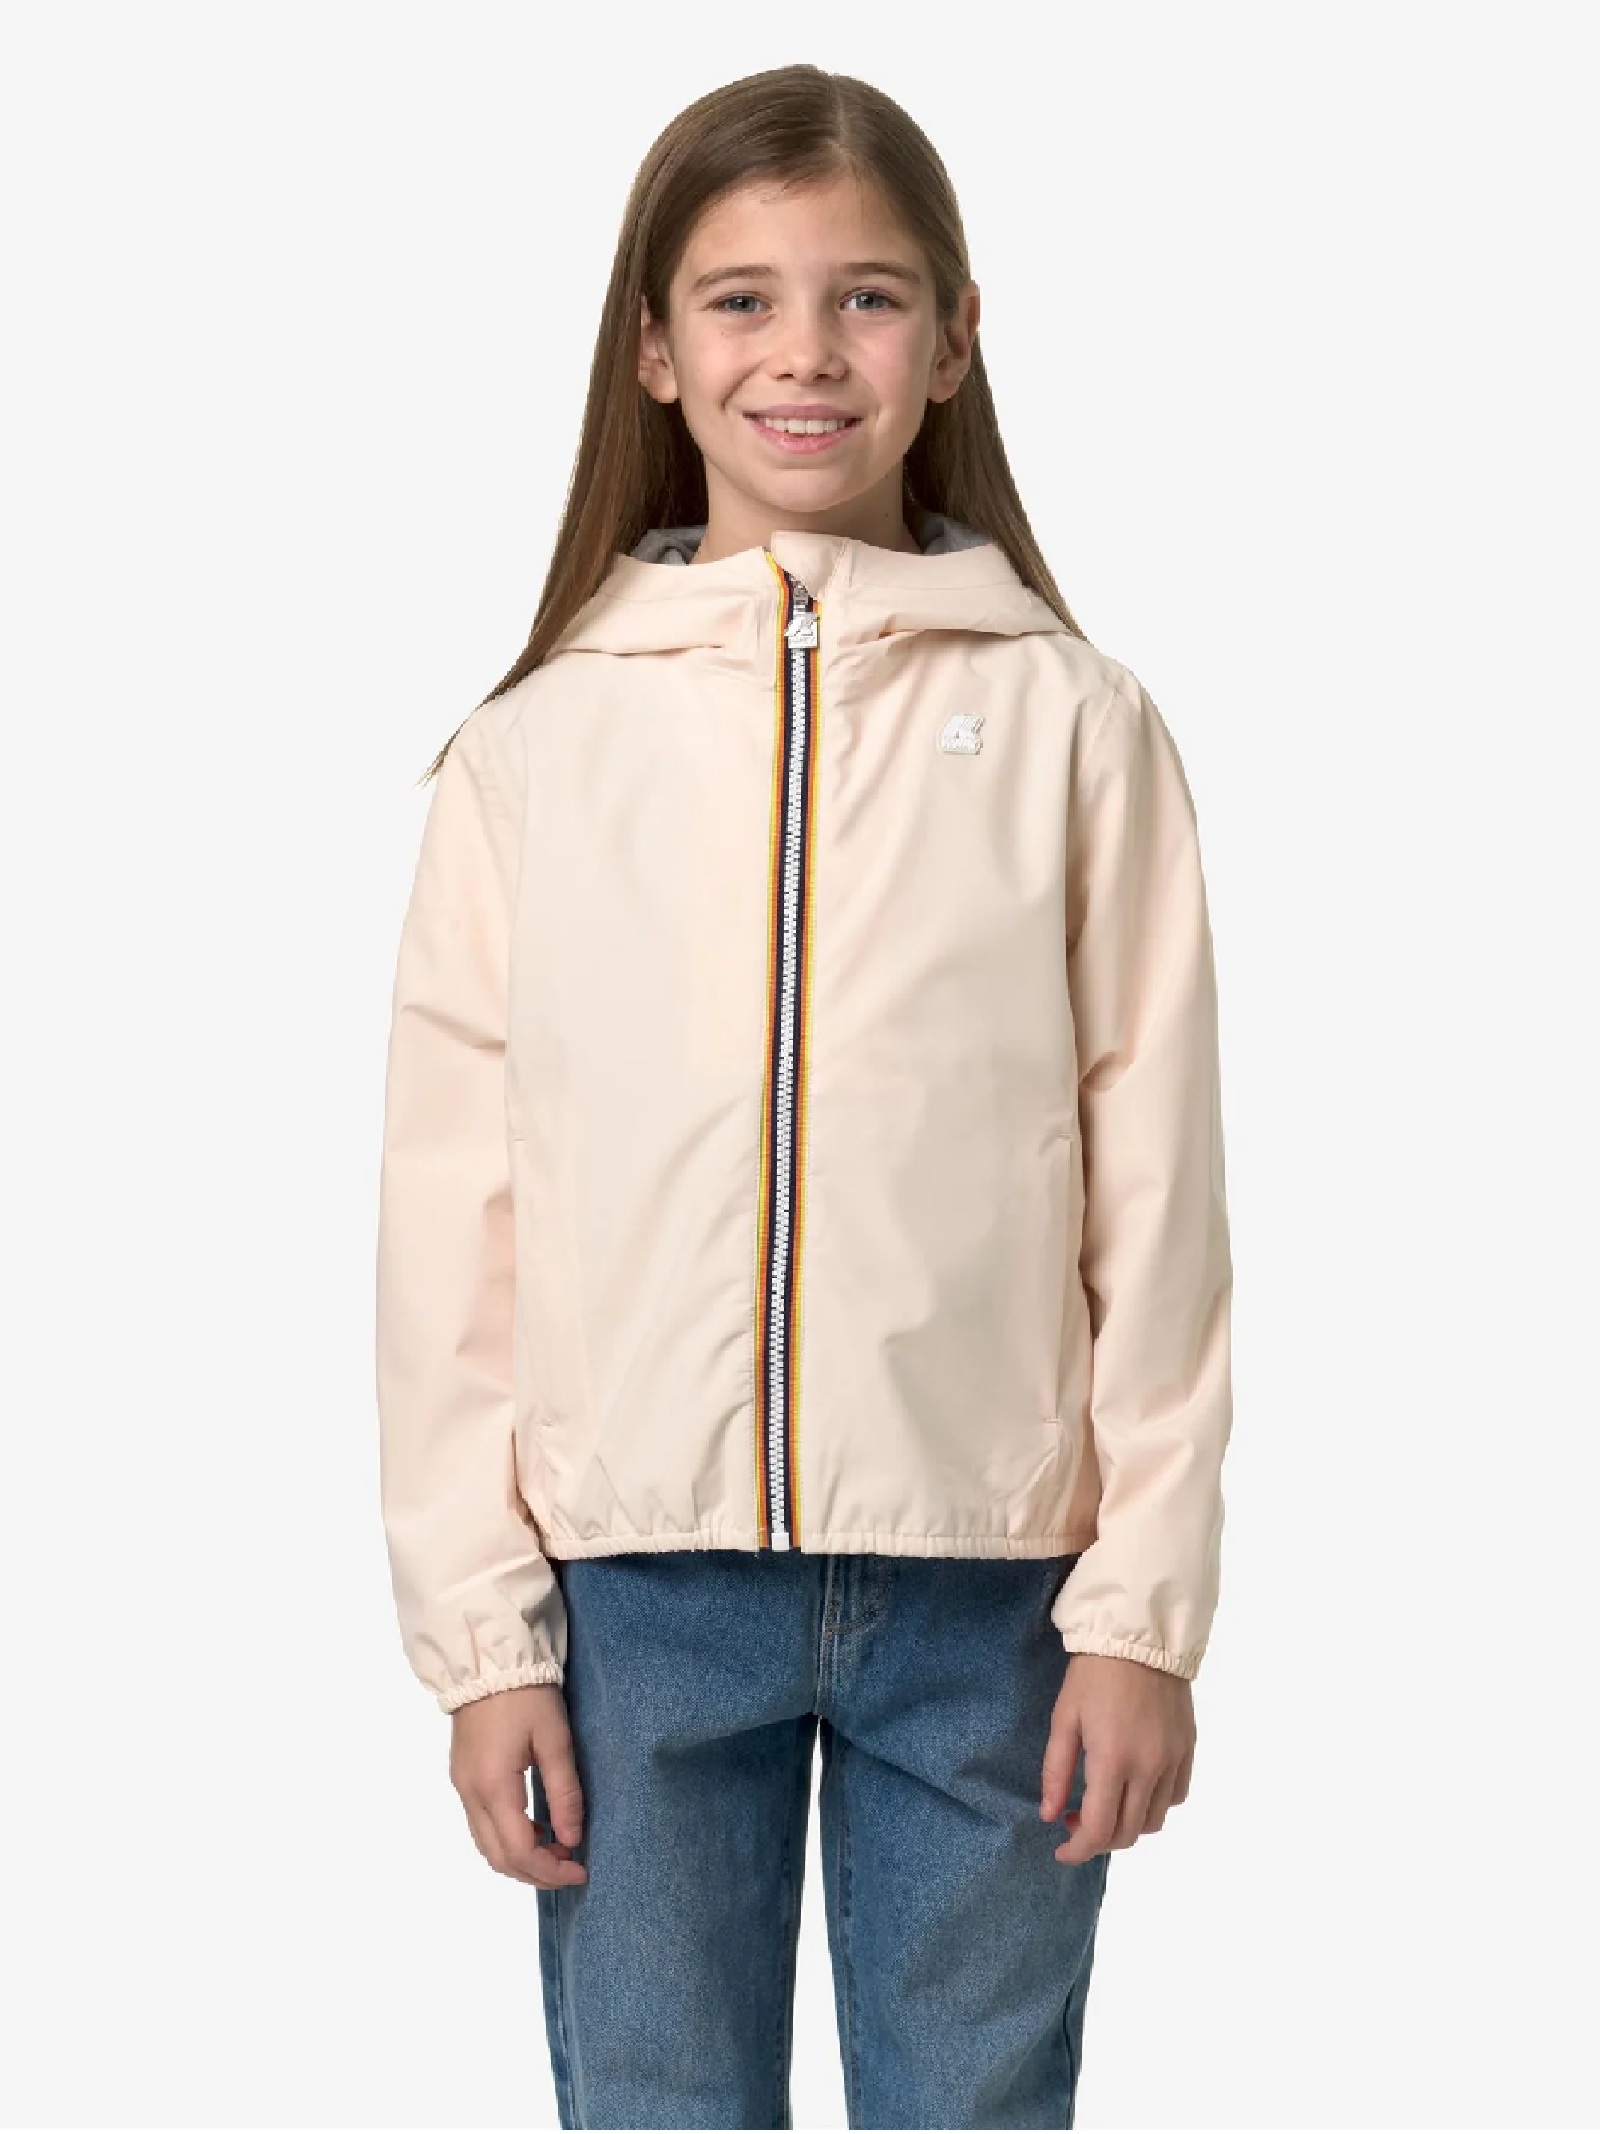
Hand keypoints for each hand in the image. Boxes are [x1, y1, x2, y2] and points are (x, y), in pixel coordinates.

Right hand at [449, 1684, 588, 1887]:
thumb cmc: (527, 1695)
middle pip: (497, 1857)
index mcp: (493, 1787)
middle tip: (570, 1865)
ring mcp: (461, 1786)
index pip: (519, 1851)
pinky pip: (481, 1824)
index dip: (550, 1871)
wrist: (488, 1660)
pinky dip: (507, 1837)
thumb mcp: (555, 1739)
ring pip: (486, 1845)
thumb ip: (564, 1792)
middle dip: (535, 1872)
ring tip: (556, 1848)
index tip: (580, 1871)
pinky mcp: (462, 1775)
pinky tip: (534, 1827)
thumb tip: (572, 1839)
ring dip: (519, 1857)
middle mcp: (470, 1794)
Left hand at [1039, 1652, 1195, 1863]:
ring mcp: (1173, 1760)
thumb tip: (1050, 1815)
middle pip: (1129, 1832)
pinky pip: (1176, 1796)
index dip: (1079, 1850)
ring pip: (1154, 1820)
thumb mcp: (1064, 1718)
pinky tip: (1136, 1786)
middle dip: (1099, 1839)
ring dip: (1127, 1824)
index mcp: (1113, 1761)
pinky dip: (1155, 1804)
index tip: (1061, 1850)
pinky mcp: (1189, 1749)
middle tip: (1076, 1820)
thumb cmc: (1093, 1675)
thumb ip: (1056, 1771)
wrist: (1140, 1637)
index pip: (1100, 1830)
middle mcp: (1149, 1769)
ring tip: (1106, 1803)